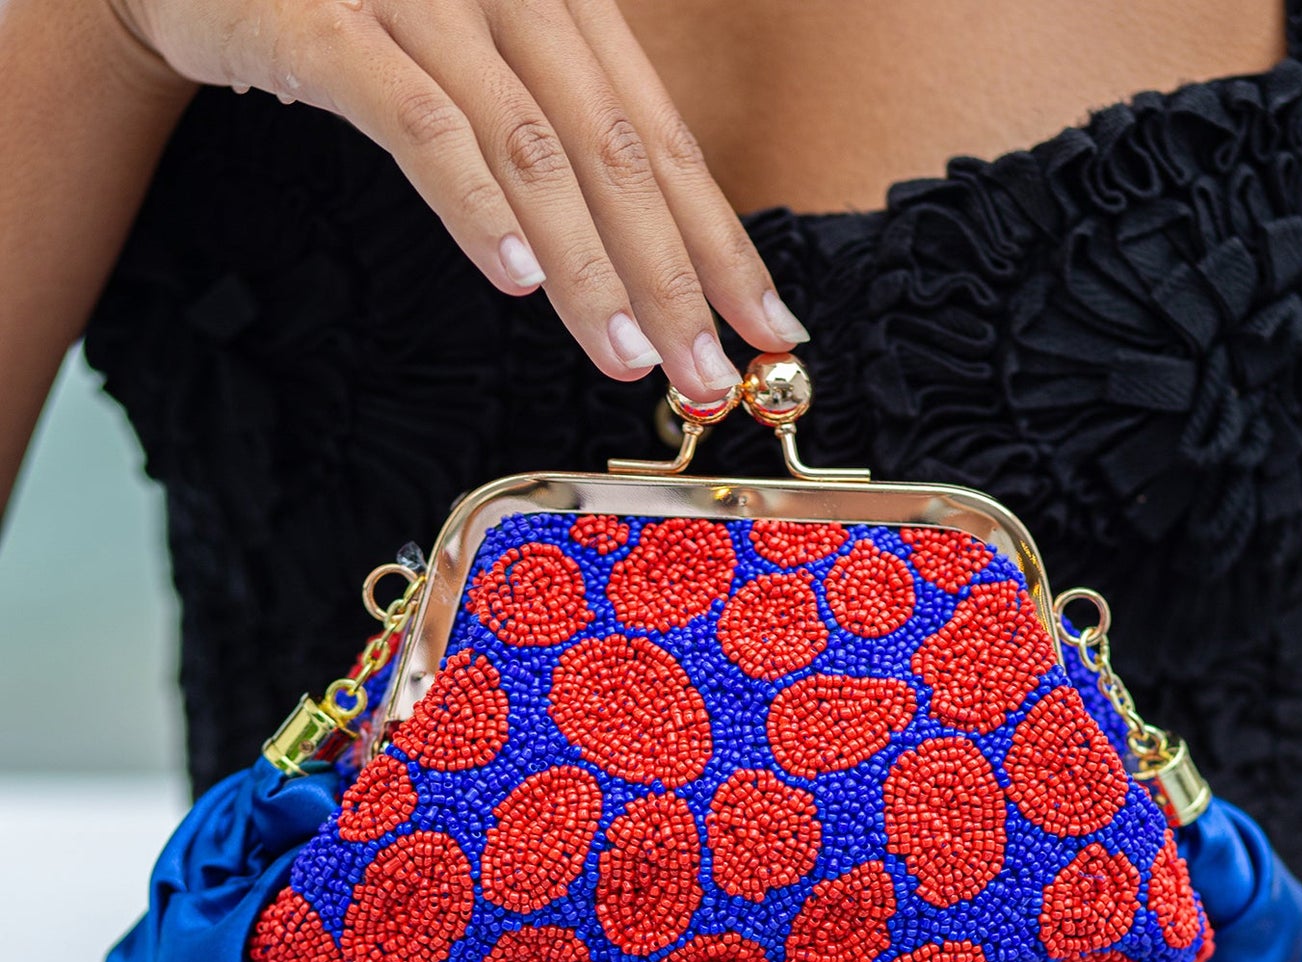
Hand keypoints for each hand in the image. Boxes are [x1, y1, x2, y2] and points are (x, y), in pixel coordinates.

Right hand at [105, 0, 807, 398]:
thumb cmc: (363, 16)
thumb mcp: (483, 58)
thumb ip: (560, 132)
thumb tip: (644, 257)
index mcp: (565, 4)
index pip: (664, 142)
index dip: (720, 243)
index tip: (766, 331)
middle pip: (615, 153)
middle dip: (672, 277)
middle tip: (707, 375)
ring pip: (530, 148)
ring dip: (587, 264)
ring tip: (626, 355)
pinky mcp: (327, 23)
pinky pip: (416, 120)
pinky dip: (472, 202)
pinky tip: (515, 279)